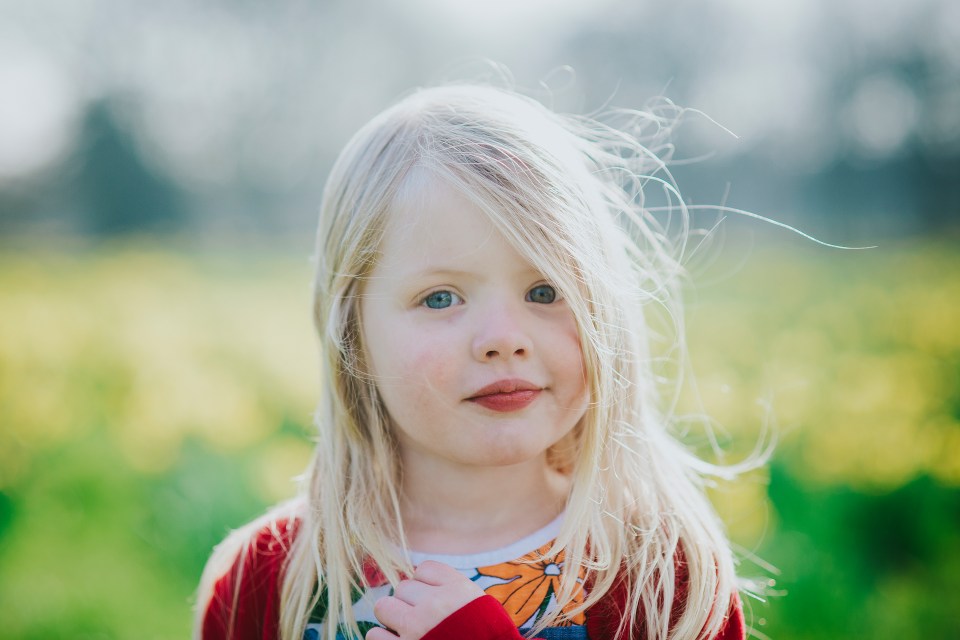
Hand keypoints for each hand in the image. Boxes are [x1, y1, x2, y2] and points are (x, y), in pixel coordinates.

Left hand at [365, 560, 485, 639]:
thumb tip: (420, 578)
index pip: (424, 569)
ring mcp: (417, 629)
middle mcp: (436, 605)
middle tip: (421, 619)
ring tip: (405, 630)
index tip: (433, 600)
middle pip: (403, 587)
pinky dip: (382, 638)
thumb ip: (453, 589)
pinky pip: (374, 635)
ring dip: (392, 618)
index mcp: (457, 590)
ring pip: (383, 606)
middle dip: (409, 603)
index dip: (426, 585)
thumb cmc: (485, 637)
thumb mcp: (480, 606)